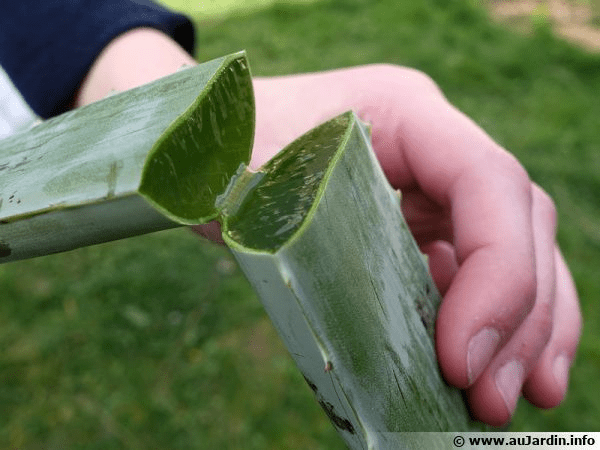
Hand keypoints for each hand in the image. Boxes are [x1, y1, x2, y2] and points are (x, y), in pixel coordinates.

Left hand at [251, 65, 581, 425]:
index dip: (496, 271)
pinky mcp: (423, 227)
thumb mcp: (249, 185)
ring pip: (518, 252)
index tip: (459, 358)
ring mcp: (433, 189)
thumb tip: (369, 345)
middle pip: (518, 224)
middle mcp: (433, 149)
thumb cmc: (224, 152)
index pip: (487, 181)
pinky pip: (481, 273)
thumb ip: (306, 241)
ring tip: (514, 400)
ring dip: (526, 330)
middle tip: (490, 402)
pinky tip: (495, 372)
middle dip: (516, 319)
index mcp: (404, 111)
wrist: (213, 144)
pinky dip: (500, 324)